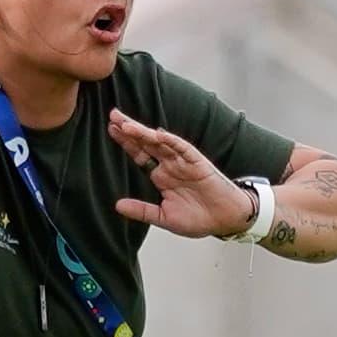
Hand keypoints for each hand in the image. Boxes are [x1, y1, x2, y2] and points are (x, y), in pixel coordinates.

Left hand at [110, 110, 253, 237]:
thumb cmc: (199, 219)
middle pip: (147, 143)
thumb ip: (142, 210)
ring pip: (162, 143)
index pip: (141, 154)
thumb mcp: (164, 217)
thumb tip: (117, 206)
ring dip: (145, 133)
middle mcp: (171, 166)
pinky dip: (172, 141)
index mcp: (162, 177)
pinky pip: (183, 149)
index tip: (111, 130)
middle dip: (130, 129)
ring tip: (127, 126)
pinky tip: (158, 134)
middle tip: (113, 116)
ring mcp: (184, 162)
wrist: (225, 221)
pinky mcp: (198, 163)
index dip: (127, 143)